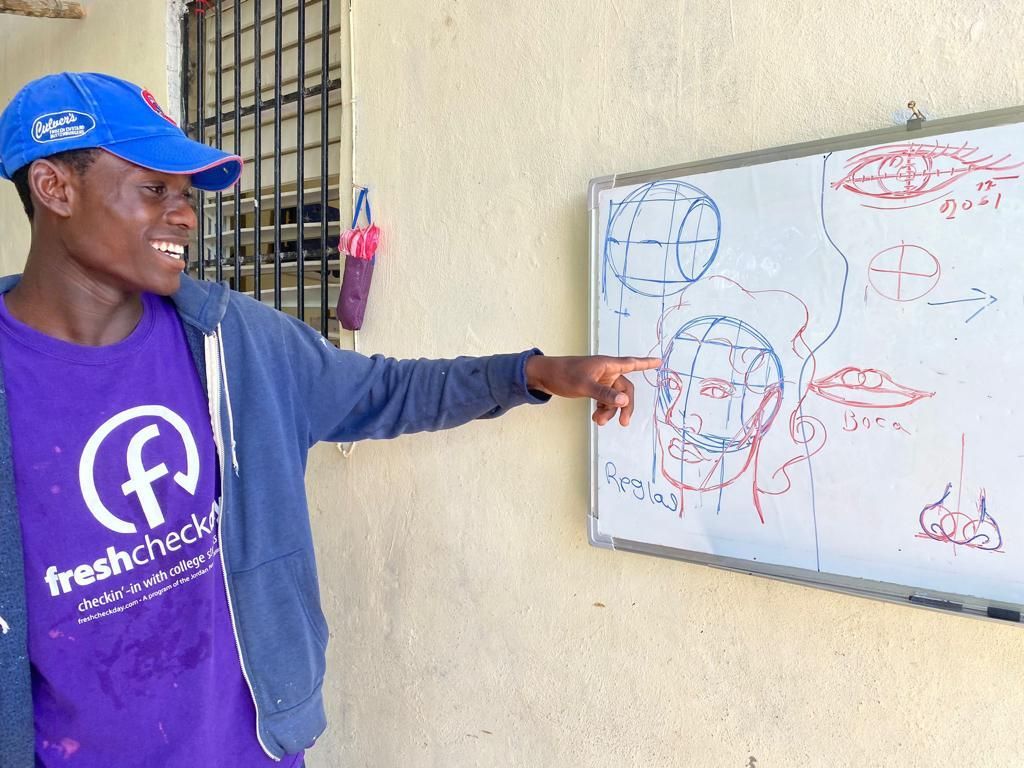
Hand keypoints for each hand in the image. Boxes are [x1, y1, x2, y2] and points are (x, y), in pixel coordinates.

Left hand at [525, 354, 660, 426]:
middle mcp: (607, 372)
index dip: (646, 363)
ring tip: (598, 421)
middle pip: (625, 389)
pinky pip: (605, 401)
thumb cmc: (564, 374)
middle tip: (623, 423)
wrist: (544, 376)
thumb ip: (605, 394)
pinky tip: (596, 417)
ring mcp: (600, 381)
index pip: (631, 363)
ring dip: (610, 411)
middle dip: (624, 406)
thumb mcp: (584, 385)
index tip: (660, 362)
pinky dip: (603, 410)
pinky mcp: (593, 388)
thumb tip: (625, 401)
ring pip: (614, 398)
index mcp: (607, 365)